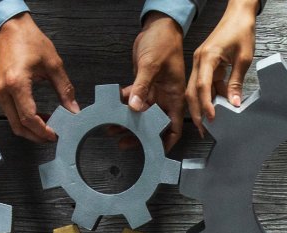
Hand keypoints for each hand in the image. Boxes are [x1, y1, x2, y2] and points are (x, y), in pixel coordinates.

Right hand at [0, 13, 78, 142]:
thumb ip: (65, 89)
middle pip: (18, 126)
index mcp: (17, 83)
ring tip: (47, 126)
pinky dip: (22, 119)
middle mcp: (3, 90)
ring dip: (29, 128)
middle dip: (35, 136)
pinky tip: (37, 114)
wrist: (9, 27)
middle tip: (51, 137)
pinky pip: (9, 112)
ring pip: (12, 122)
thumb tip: (73, 109)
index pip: (29, 118)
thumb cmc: (28, 39)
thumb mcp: (53, 64)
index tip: (55, 135)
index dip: (43, 131)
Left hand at [124, 12, 184, 150]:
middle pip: (153, 124)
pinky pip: (132, 99)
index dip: (166, 142)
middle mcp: (165, 98)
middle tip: (124, 142)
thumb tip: (134, 107)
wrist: (158, 26)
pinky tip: (111, 108)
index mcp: (175, 96)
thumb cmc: (164, 42)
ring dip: (127, 121)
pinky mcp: (142, 85)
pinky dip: (122, 104)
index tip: (154, 152)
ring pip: (140, 114)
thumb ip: (141, 87)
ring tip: (112, 128)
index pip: (174, 127)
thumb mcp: (152, 65)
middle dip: (140, 135)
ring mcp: (153, 92)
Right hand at [186, 0, 258, 134]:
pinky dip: (210, 95)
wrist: (239, 13)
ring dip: (203, 105)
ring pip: (196, 90)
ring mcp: (200, 63)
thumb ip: (237, 82)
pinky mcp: (205, 64)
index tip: (212, 118)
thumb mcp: (243, 58)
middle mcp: (199, 61)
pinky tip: (217, 105)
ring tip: (210, 121)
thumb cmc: (241, 30)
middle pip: (192, 91)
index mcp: (207, 57)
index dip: (206, 105)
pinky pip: (205, 84)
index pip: (203, 86)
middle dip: (197, 111)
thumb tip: (234, 103)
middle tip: (204, 128)